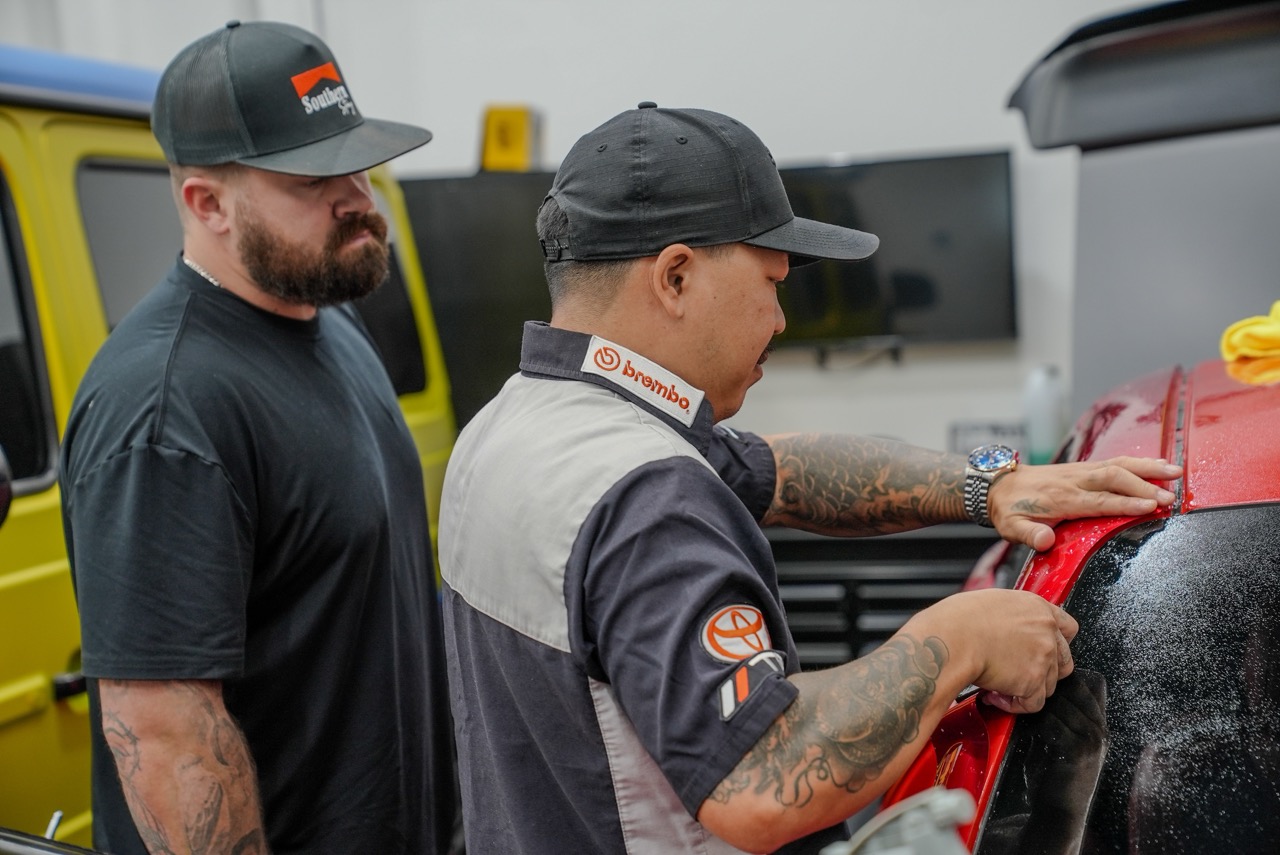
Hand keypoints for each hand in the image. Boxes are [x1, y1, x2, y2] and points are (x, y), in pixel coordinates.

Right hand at [909, 589, 1077, 713]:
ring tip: (999, 685)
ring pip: (1049, 685)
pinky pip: (1033, 703)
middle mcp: (1045, 631)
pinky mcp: (1032, 681)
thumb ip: (1011, 617)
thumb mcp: (990, 603)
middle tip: (1020, 672)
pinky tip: (995, 696)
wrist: (951, 639)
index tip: (1045, 650)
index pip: (1068, 628)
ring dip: (1026, 688)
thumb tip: (1006, 629)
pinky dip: (1015, 705)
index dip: (1056, 643)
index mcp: (1036, 608)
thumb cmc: (957, 620)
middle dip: (1044, 671)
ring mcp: (1043, 657)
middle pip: (1064, 660)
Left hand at [988, 456, 1181, 550]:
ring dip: (1147, 468)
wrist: (997, 485)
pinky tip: (1157, 466)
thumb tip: (1046, 541)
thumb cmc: (1008, 510)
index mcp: (1061, 498)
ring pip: (1117, 465)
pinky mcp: (1083, 467)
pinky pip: (1114, 462)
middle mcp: (1074, 480)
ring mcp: (1080, 471)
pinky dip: (1137, 463)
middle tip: (1170, 498)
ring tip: (1176, 472)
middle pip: (1114, 478)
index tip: (1150, 508)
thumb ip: (1029, 534)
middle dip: (1144, 487)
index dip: (1125, 504)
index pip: (1099, 501)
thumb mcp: (1011, 528)